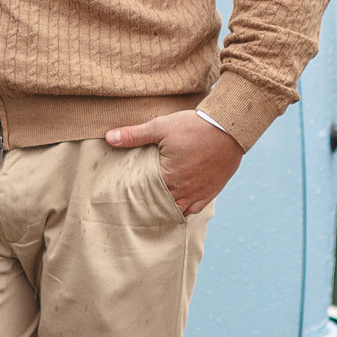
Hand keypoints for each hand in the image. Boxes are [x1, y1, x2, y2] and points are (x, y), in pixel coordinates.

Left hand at [106, 110, 243, 215]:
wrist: (228, 128)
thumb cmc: (193, 126)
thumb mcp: (160, 127)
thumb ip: (134, 135)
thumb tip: (109, 137)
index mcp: (167, 177)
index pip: (144, 194)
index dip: (135, 196)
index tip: (126, 197)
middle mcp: (183, 191)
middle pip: (160, 205)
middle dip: (150, 204)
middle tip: (137, 205)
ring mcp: (198, 194)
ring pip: (177, 210)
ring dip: (166, 208)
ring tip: (154, 206)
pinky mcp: (210, 193)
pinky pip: (193, 210)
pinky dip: (183, 209)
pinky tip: (175, 205)